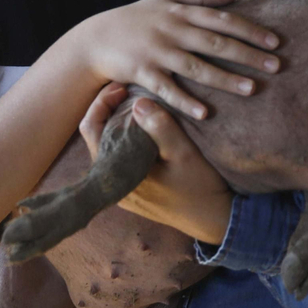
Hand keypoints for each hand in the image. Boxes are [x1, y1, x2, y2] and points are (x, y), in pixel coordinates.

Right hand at [77, 0, 280, 119]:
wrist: (95, 38)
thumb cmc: (136, 18)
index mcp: (180, 12)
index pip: (222, 20)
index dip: (251, 30)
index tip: (276, 41)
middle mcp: (172, 30)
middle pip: (216, 43)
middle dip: (248, 54)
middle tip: (276, 66)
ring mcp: (157, 52)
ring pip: (197, 67)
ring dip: (226, 79)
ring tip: (252, 89)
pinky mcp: (142, 72)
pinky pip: (168, 89)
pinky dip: (186, 101)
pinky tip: (206, 114)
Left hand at [81, 84, 233, 244]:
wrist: (215, 220)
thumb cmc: (200, 187)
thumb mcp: (184, 154)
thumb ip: (160, 128)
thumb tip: (137, 103)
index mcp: (117, 174)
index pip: (91, 129)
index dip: (101, 103)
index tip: (123, 86)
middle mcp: (112, 184)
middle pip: (97, 136)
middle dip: (109, 109)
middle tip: (129, 88)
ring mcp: (122, 188)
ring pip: (109, 145)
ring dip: (119, 123)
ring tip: (138, 102)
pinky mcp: (134, 190)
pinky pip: (121, 157)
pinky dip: (128, 137)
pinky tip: (145, 126)